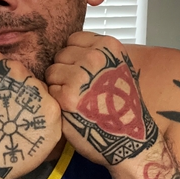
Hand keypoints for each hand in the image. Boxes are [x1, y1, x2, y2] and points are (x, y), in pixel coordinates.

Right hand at [0, 49, 61, 178]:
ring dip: (36, 107)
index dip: (7, 85)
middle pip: (29, 77)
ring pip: (43, 93)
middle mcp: (18, 70)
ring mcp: (36, 89)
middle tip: (10, 116)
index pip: (11, 66)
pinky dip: (46, 122)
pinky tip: (30, 132)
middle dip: (23, 95)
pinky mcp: (52, 111)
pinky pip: (54, 111)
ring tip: (19, 125)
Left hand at [45, 32, 158, 167]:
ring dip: (58, 85)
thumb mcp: (117, 67)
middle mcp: (94, 58)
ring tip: (76, 98)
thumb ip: (95, 54)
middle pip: (60, 55)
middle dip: (65, 70)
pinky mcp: (67, 97)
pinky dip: (57, 101)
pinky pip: (49, 90)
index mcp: (108, 47)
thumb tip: (68, 48)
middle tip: (80, 89)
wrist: (130, 138)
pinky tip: (73, 109)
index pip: (73, 40)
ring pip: (51, 72)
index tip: (83, 71)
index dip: (73, 57)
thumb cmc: (122, 105)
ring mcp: (79, 76)